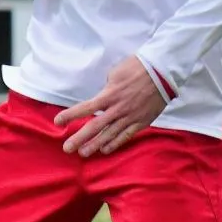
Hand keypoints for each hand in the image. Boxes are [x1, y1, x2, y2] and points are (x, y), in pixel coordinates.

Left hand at [53, 55, 168, 156]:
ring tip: (83, 153)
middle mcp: (117, 109)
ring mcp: (130, 117)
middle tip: (67, 148)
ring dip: (94, 145)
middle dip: (79, 138)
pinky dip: (115, 144)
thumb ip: (106, 88)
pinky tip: (105, 150)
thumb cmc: (138, 67)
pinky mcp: (142, 122)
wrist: (164, 72)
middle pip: (94, 127)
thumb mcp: (115, 73)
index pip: (85, 108)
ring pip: (109, 135)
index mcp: (109, 95)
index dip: (70, 115)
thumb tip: (102, 97)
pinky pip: (126, 136)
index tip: (57, 122)